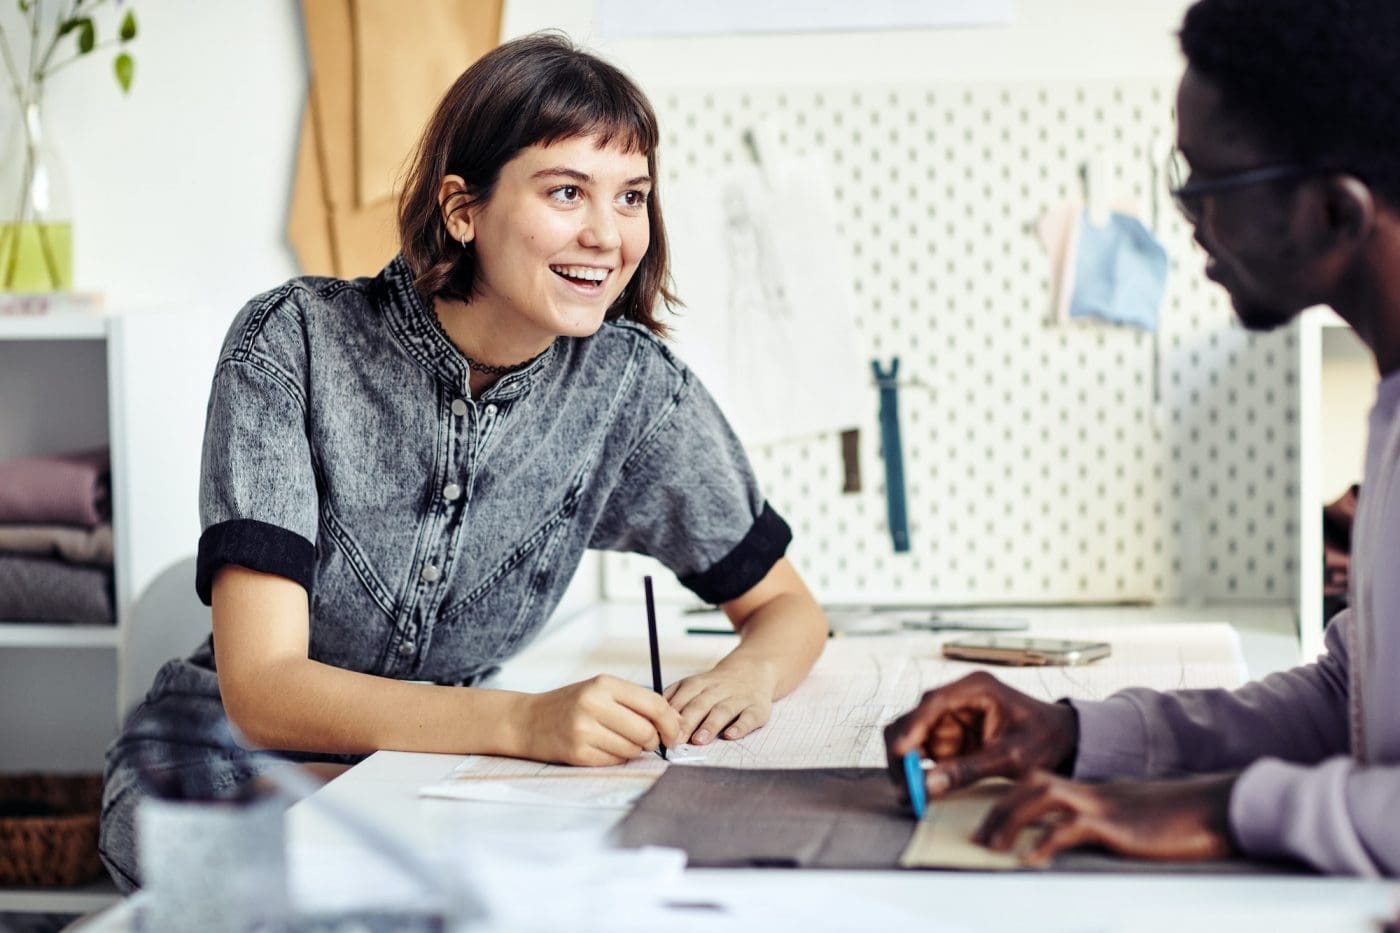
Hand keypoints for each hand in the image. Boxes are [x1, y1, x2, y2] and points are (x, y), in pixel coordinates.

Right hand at [517, 675, 680, 765]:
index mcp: (604, 684)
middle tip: (648, 740)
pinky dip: (617, 758)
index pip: (654, 704)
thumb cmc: (571, 704)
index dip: (671, 722)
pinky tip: (604, 748)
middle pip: (646, 731)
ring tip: (619, 740)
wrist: (528, 721)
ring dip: (635, 750)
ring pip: (633, 749)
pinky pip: (615, 761)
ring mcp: (584, 730)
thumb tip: (676, 722)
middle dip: (654, 740)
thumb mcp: (600, 690)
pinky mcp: (578, 753)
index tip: (675, 733)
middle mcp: (594, 705)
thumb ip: (635, 702)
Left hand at [664, 661, 777, 744]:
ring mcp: (739, 698)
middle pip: (700, 705)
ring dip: (710, 725)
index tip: (660, 732)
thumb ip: (674, 699)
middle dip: (686, 723)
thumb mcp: (693, 685)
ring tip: (699, 740)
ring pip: (722, 710)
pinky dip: (740, 726)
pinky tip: (730, 735)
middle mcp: (718, 689)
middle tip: (675, 741)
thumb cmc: (716, 686)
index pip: (682, 698)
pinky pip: (749, 717)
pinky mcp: (757, 708)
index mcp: (698, 684)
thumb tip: (653, 720)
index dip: (670, 716)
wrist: (752, 671)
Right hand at [883, 672, 1076, 794]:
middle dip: (902, 751)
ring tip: (909, 794)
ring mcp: (951, 717)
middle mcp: (957, 698)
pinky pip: (921, 752)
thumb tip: (927, 785)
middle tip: (903, 785)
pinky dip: (916, 771)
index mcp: (975, 688)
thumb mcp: (1011, 758)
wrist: (1063, 740)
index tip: (900, 753)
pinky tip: (917, 791)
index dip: (912, 727)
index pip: (932, 702)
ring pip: (910, 736)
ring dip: (906, 764)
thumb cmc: (1044, 740)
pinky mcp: (949, 736)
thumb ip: (969, 770)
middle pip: (913, 718)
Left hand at [974, 770, 1238, 865]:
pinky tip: (1030, 861)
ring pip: (1042, 797)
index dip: (1011, 798)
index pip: (1040, 783)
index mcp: (1094, 791)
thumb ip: (1106, 824)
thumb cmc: (1180, 821)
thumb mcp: (1135, 820)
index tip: (989, 821)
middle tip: (978, 837)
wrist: (1217, 809)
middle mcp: (1092, 792)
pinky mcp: (1116, 825)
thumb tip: (1079, 841)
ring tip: (991, 847)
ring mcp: (1103, 805)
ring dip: (1010, 819)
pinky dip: (1045, 843)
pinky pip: (1070, 828)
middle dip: (999, 808)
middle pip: (1031, 784)